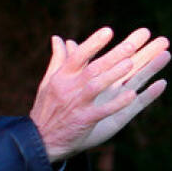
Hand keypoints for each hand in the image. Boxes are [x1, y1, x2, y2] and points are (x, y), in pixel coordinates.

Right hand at [29, 26, 170, 164]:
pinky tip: (132, 96)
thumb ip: (58, 60)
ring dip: (113, 74)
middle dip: (112, 55)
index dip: (93, 43)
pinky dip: (117, 103)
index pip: (78, 56)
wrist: (39, 140)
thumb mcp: (48, 82)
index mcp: (62, 77)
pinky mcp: (84, 121)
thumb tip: (59, 38)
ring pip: (97, 86)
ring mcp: (77, 104)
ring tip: (130, 64)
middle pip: (93, 68)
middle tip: (131, 44)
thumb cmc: (46, 108)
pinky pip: (102, 111)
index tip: (109, 31)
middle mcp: (70, 88)